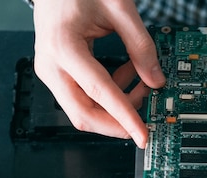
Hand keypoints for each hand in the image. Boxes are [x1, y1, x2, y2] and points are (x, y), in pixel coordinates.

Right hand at [32, 0, 165, 147]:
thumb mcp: (119, 8)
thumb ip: (140, 45)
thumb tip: (156, 79)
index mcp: (63, 46)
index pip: (100, 94)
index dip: (125, 118)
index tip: (142, 135)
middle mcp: (50, 64)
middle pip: (83, 114)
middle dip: (117, 123)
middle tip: (146, 117)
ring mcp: (50, 71)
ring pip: (83, 110)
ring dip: (115, 106)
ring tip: (140, 81)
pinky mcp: (56, 73)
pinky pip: (82, 96)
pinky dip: (107, 95)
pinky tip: (125, 75)